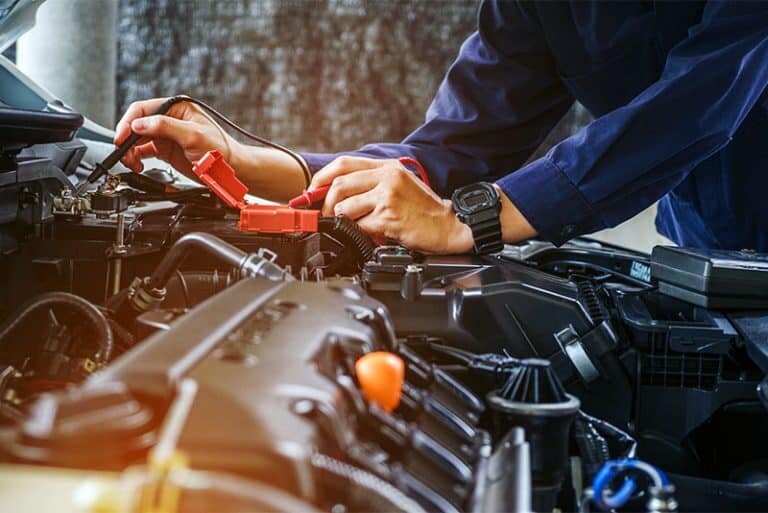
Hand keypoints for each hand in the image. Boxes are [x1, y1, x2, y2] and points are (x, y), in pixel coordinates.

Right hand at [114, 97, 241, 177]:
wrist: (230, 170)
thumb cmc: (220, 150)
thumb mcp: (192, 135)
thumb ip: (165, 127)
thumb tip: (139, 124)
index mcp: (176, 108)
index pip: (144, 109)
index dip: (129, 122)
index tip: (122, 136)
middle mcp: (169, 119)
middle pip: (138, 124)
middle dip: (127, 138)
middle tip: (122, 151)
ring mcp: (166, 136)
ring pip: (138, 139)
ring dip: (130, 150)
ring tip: (130, 161)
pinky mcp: (165, 150)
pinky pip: (143, 152)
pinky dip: (136, 158)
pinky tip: (137, 165)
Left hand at [311, 156, 473, 252]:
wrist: (448, 226)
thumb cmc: (423, 210)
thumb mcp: (399, 186)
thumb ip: (371, 184)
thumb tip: (335, 193)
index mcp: (388, 167)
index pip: (343, 164)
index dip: (321, 178)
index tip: (311, 191)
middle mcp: (387, 178)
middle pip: (339, 185)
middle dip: (325, 203)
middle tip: (325, 215)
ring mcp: (388, 197)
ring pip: (344, 208)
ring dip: (344, 221)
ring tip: (356, 226)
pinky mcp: (388, 217)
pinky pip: (358, 226)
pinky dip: (359, 233)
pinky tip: (372, 233)